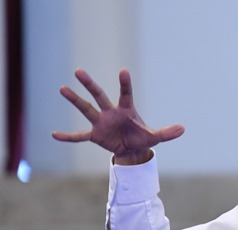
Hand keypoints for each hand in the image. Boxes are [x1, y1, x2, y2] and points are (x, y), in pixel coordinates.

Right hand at [52, 68, 184, 164]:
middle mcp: (111, 112)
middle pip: (99, 95)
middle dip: (89, 85)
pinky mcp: (95, 135)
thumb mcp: (155, 137)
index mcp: (126, 110)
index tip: (123, 71)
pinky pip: (79, 136)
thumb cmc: (142, 137)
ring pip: (86, 109)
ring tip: (62, 88)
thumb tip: (183, 129)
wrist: (132, 149)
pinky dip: (68, 137)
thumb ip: (166, 133)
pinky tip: (54, 134)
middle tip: (79, 71)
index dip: (125, 83)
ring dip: (75, 100)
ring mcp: (101, 123)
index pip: (126, 94)